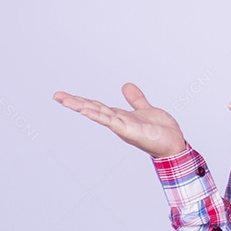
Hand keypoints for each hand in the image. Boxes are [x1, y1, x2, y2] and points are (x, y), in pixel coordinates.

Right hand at [53, 83, 186, 157]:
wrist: (174, 144)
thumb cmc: (161, 132)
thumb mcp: (146, 109)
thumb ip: (135, 99)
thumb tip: (125, 85)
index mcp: (120, 116)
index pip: (97, 106)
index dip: (82, 100)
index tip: (65, 95)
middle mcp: (117, 121)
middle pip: (92, 108)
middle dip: (74, 102)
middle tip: (56, 95)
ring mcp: (121, 126)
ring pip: (97, 113)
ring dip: (80, 106)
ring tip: (64, 99)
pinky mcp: (128, 129)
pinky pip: (109, 120)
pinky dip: (97, 114)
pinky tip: (85, 109)